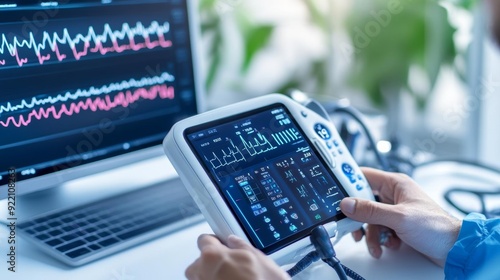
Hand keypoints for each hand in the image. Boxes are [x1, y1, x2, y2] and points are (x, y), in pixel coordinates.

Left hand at [185, 234, 289, 279]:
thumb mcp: (259, 260)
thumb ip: (242, 246)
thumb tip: (235, 242)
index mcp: (212, 256)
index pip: (204, 240)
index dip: (214, 241)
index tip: (221, 245)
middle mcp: (201, 272)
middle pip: (199, 261)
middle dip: (212, 262)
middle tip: (231, 266)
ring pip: (201, 276)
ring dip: (212, 276)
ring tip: (233, 278)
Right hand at [340, 167, 461, 265]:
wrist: (454, 249)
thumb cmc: (437, 227)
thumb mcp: (398, 217)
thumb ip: (370, 210)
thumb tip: (348, 204)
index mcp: (395, 184)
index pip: (364, 175)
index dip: (348, 182)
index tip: (334, 190)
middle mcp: (394, 195)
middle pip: (363, 200)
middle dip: (358, 216)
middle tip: (351, 224)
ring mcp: (395, 210)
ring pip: (370, 218)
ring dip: (370, 233)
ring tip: (375, 243)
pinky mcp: (397, 225)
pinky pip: (378, 229)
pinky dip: (379, 239)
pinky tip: (386, 245)